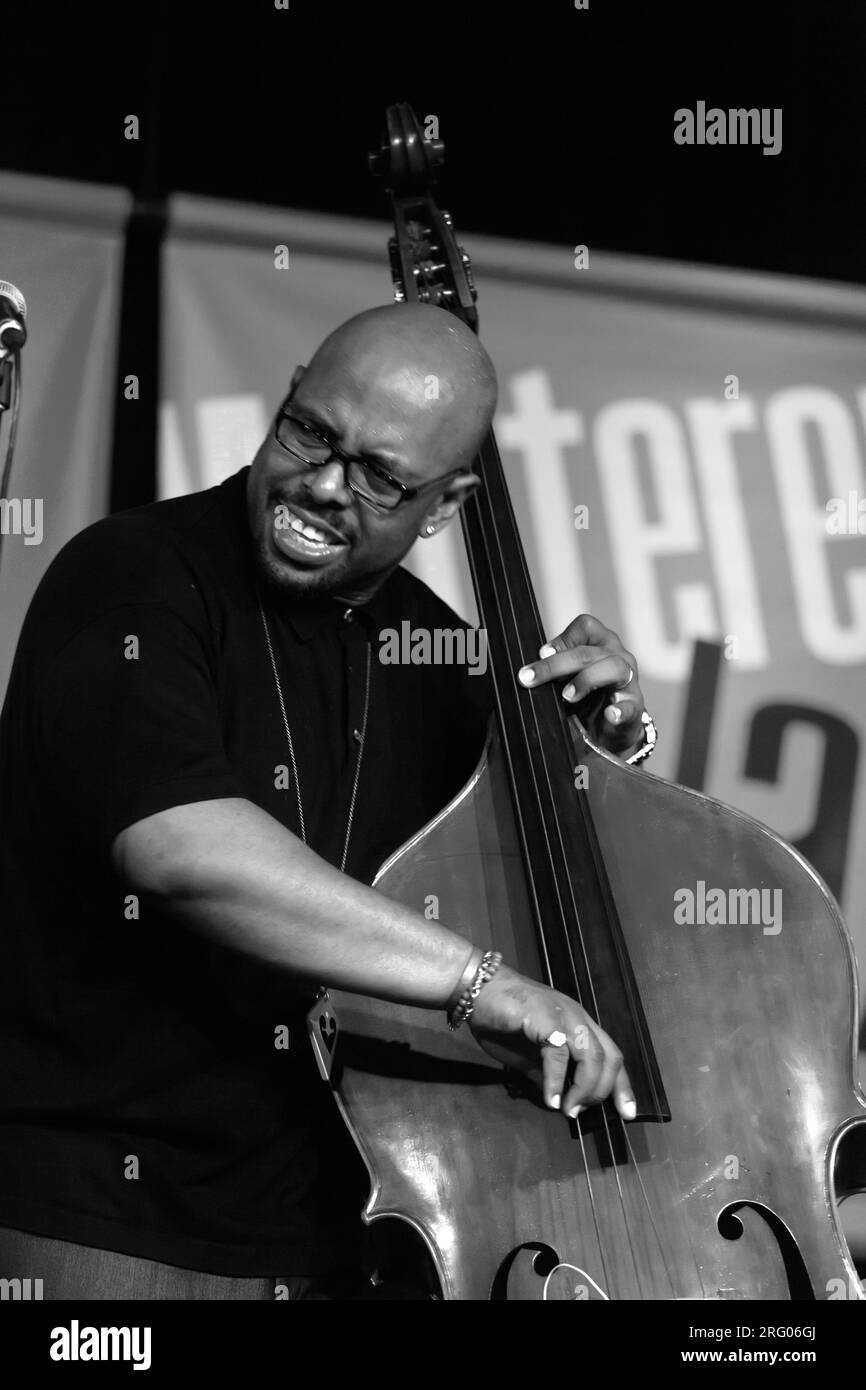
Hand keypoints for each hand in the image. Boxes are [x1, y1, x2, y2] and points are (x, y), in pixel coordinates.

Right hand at [468, 964, 634, 1120]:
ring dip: (584, 1088)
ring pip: (592, 1055)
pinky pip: (558, 1053)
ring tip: (569, 1109)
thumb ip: (548, 1076)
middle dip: (602, 1091)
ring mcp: (563, 1014)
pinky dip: (556, 1080)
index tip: (627, 1112)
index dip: (621, 1085)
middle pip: (609, 1057)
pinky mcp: (544, 1017)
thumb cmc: (501, 1019)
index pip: (611, 1055)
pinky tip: (550, 1098)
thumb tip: (561, 1104)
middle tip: (580, 1112)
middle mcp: (578, 1017)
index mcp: (579, 1024)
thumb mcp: (529, 1057)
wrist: (475, 989)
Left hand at [517, 613, 644, 758]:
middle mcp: (617, 655)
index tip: (541, 654)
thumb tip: (530, 669)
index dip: (563, 638)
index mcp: (600, 643)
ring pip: (612, 668)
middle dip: (555, 665)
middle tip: (530, 678)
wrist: (609, 730)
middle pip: (587, 652)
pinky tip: (609, 715)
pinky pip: (631, 705)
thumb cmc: (588, 697)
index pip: (585, 626)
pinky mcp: (634, 706)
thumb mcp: (569, 677)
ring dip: (585, 680)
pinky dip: (620, 710)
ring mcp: (629, 680)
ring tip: (567, 696)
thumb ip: (556, 668)